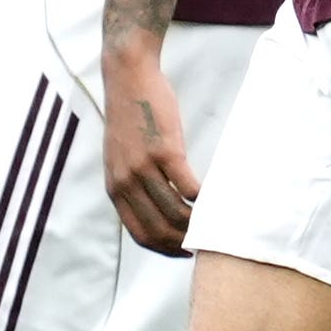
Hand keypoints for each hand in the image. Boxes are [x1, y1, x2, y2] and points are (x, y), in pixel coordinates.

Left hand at [105, 34, 197, 254]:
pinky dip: (204, 200)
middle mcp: (126, 182)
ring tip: (214, 225)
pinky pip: (188, 187)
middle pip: (159, 229)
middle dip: (183, 244)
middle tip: (205, 244)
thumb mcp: (121, 156)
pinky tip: (215, 199)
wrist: (128, 78)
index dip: (164, 249)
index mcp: (115, 187)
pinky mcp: (165, 151)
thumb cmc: (130, 116)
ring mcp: (145, 167)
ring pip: (175, 212)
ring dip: (197, 225)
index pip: (140, 233)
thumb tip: (155, 206)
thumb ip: (132, 182)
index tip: (183, 252)